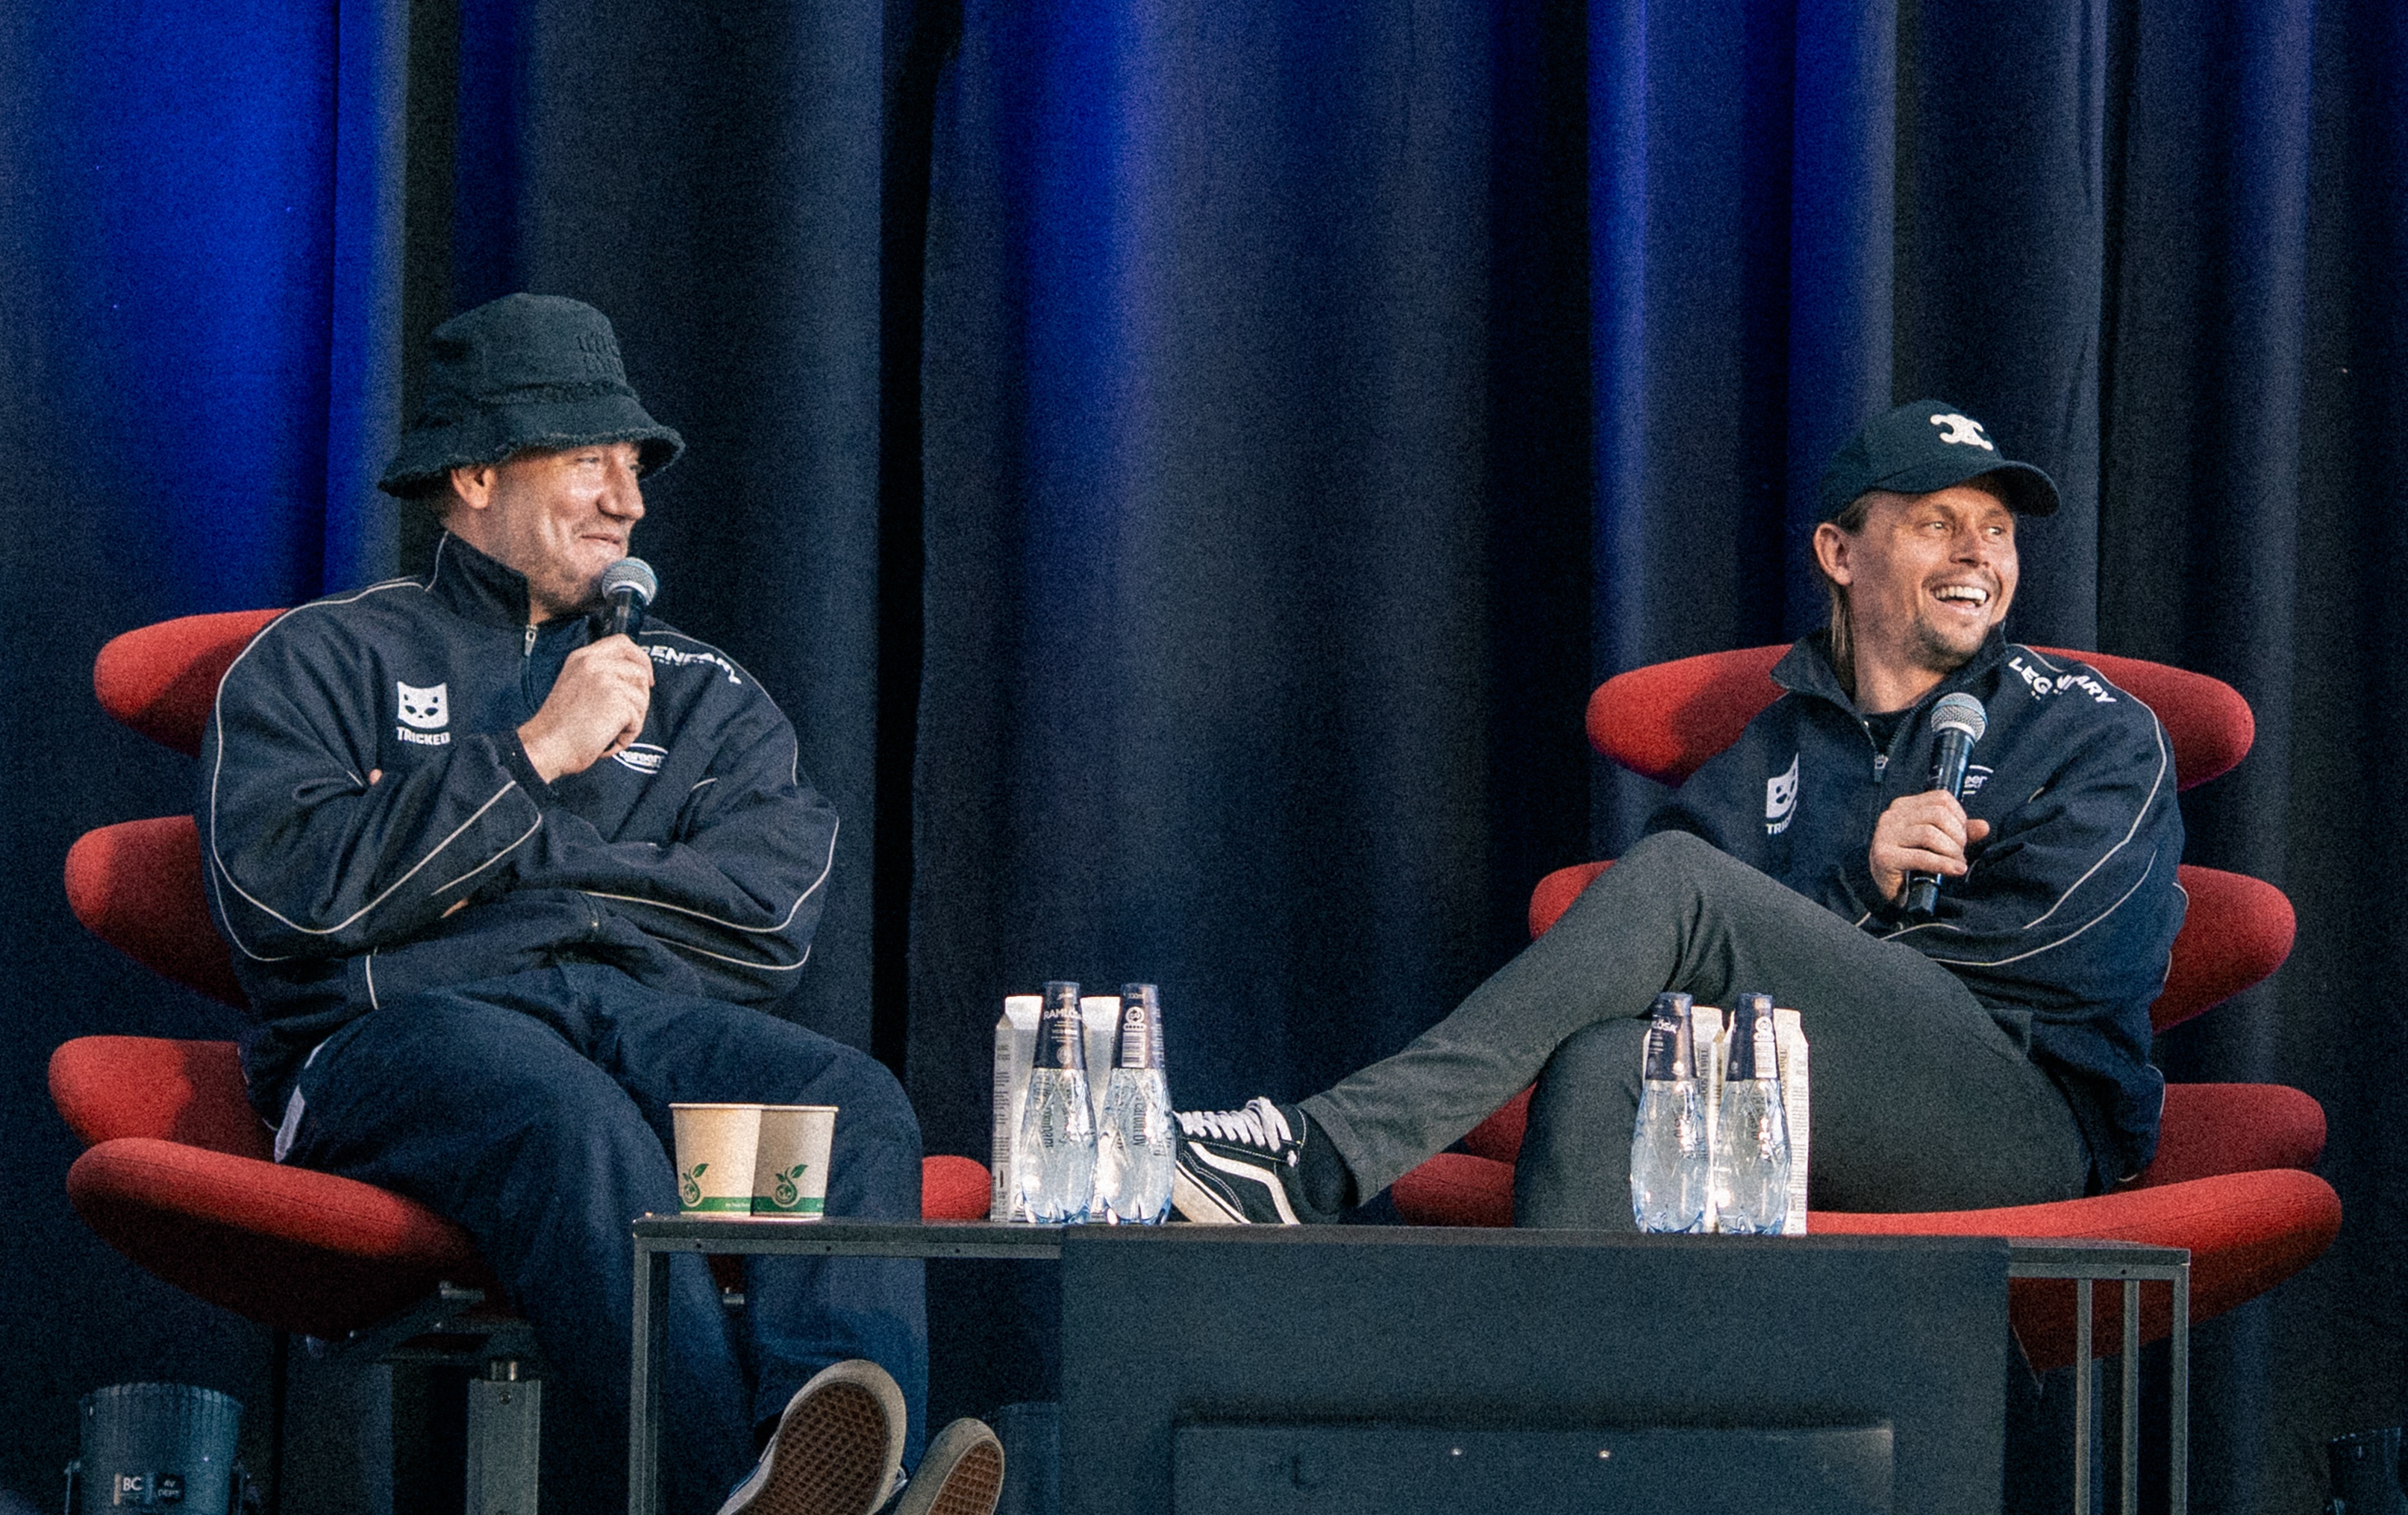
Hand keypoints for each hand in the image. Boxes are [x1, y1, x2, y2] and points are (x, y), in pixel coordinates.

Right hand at [518, 635, 652, 781]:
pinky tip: (609, 739)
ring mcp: (606, 680)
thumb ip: (599, 675)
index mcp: (582, 657)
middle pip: (639, 670)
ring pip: (642, 698)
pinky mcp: (617, 700)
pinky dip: (627, 735)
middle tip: (630, 714)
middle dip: (641, 695)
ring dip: (632, 720)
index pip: (622, 643)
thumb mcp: (574, 685)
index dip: (640, 659)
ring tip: (610, 731)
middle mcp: (594, 663)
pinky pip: (638, 719)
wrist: (547, 745)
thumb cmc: (558, 727)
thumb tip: (631, 680)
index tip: (645, 677)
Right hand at [1869, 790, 1990, 904]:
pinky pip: (1921, 857)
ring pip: (1929, 833)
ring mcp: (1886, 835)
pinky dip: (1943, 864)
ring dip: (1951, 850)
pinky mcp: (1884, 856)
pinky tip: (1954, 870)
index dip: (1959, 816)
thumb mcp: (1937, 843)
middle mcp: (1893, 816)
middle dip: (1957, 835)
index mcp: (1904, 806)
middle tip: (1960, 852)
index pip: (1941, 798)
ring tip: (1956, 862)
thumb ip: (1959, 833)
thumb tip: (1983, 826)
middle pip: (1937, 814)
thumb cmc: (1911, 862)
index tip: (1963, 835)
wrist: (1888, 889)